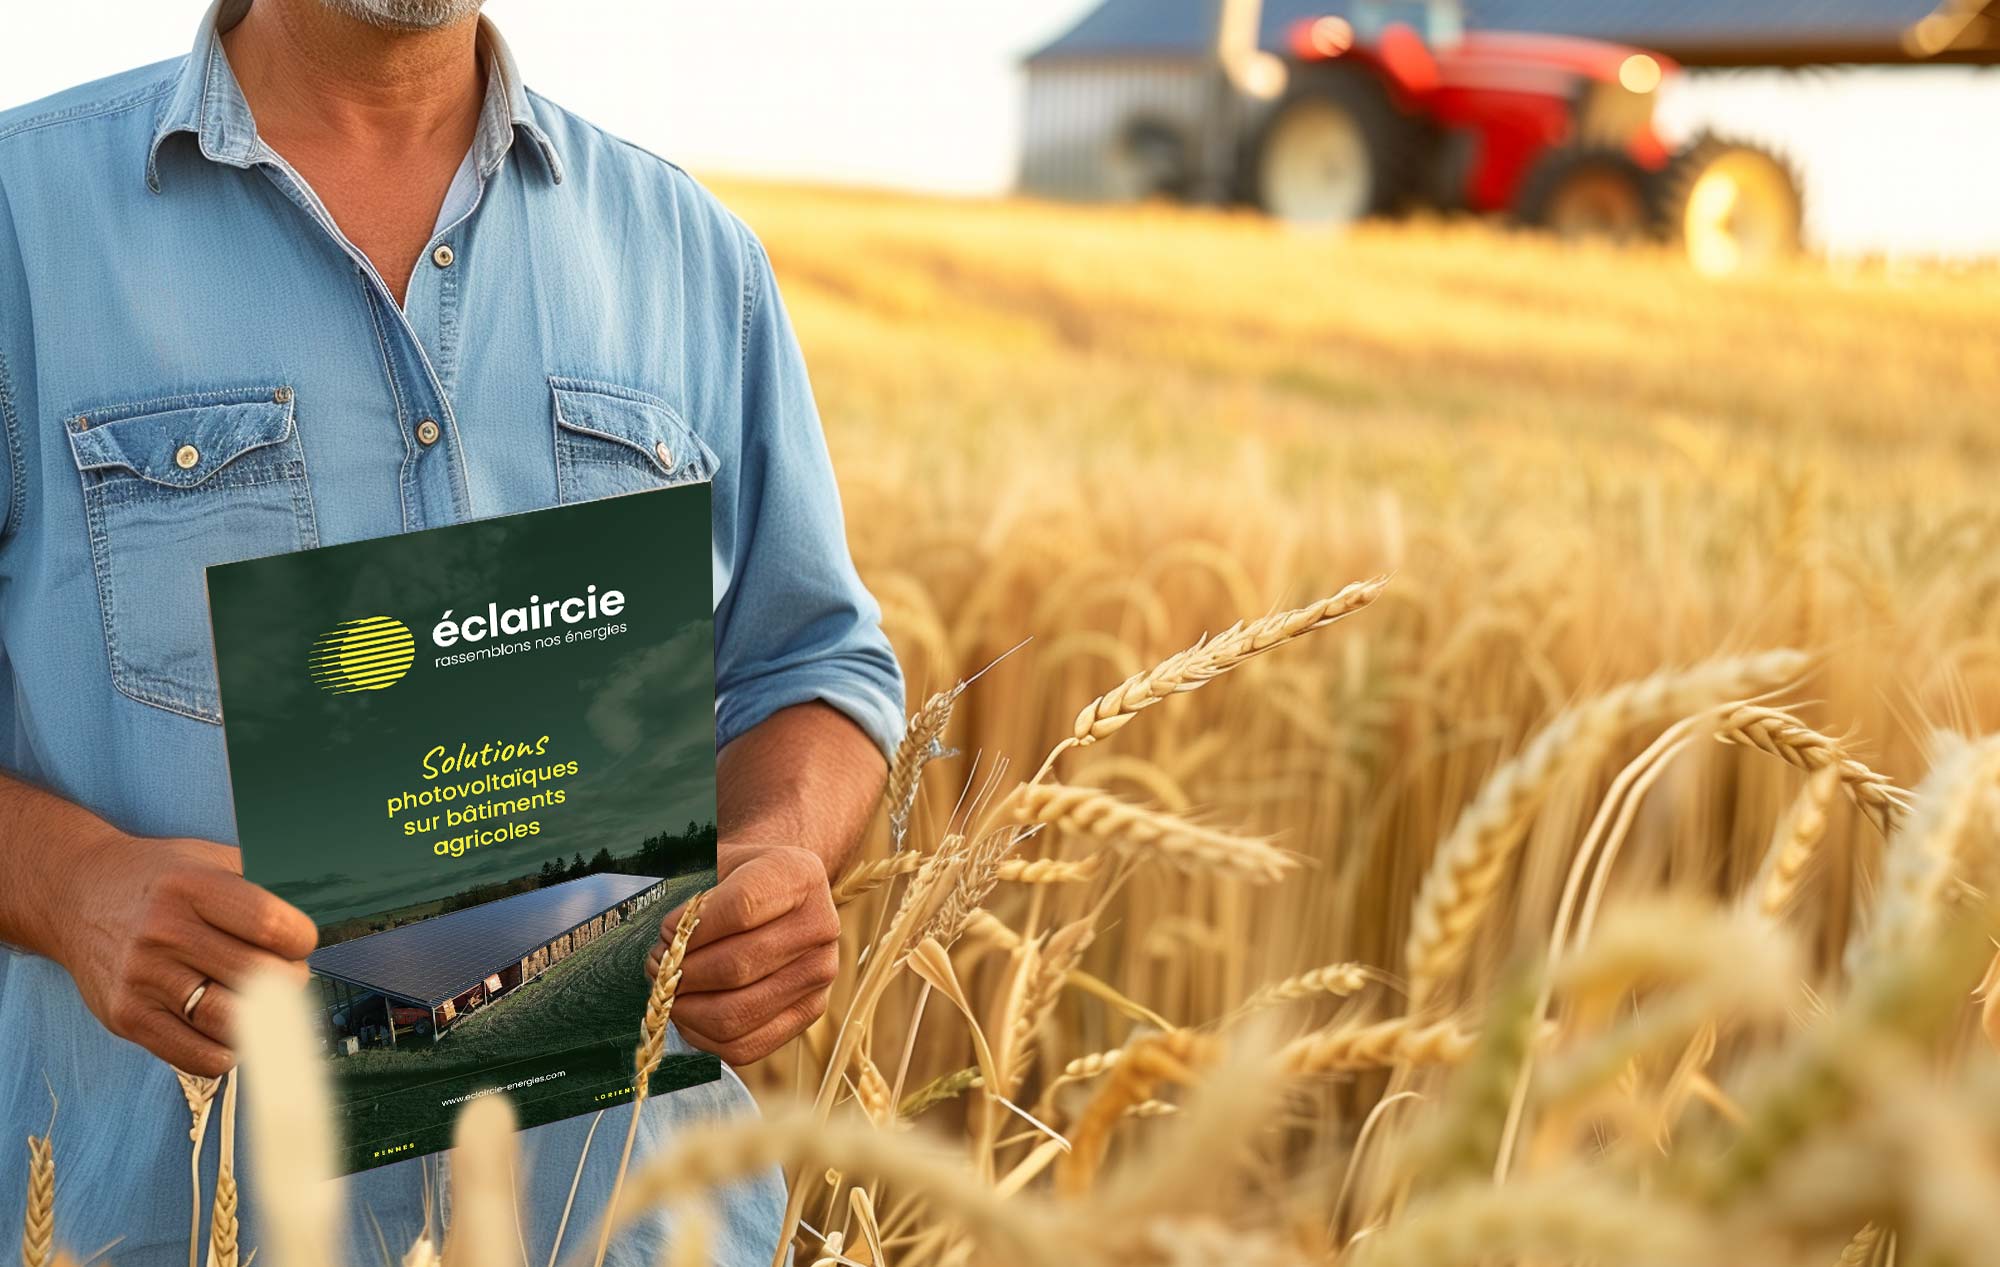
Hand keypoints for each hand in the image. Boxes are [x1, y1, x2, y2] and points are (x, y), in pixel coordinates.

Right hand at [45, 831, 317, 1076]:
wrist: (75, 894)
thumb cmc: (161, 877)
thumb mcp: (208, 859)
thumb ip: (260, 885)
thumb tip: (321, 925)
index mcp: (192, 888)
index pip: (273, 927)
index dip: (302, 941)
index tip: (299, 942)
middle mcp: (164, 933)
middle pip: (260, 979)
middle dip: (291, 982)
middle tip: (288, 977)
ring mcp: (143, 979)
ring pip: (233, 1023)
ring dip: (267, 1022)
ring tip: (268, 1005)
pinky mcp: (126, 1018)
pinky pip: (198, 1056)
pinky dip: (231, 1052)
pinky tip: (234, 1031)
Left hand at [647, 844, 840, 1064]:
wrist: (783, 894)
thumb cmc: (739, 878)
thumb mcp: (717, 865)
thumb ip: (692, 900)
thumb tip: (670, 945)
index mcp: (799, 876)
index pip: (740, 909)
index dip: (692, 928)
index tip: (666, 932)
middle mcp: (820, 925)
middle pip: (736, 967)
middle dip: (681, 974)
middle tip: (657, 967)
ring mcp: (819, 973)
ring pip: (736, 1014)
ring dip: (687, 1009)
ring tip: (670, 991)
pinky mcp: (809, 1011)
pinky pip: (745, 1046)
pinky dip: (704, 1036)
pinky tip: (689, 1014)